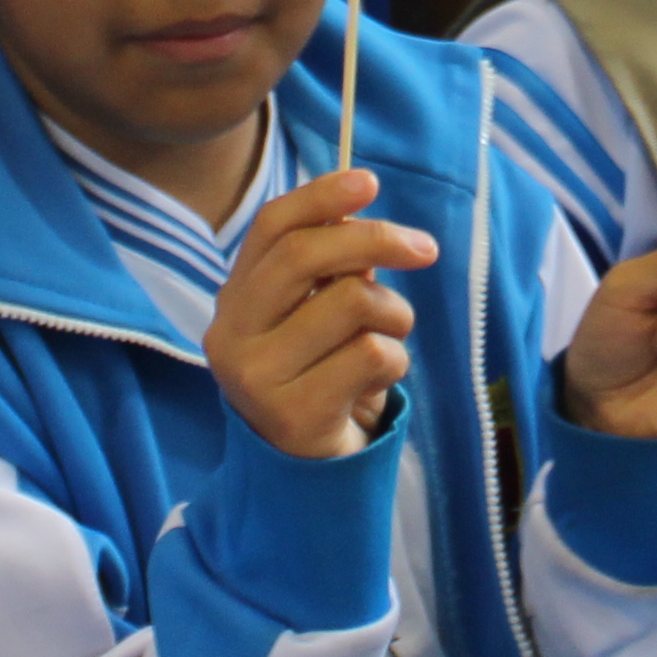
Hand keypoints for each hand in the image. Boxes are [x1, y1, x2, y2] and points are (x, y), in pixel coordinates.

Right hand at [218, 167, 441, 458]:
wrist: (305, 474)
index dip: (320, 197)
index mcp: (234, 301)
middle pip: (306, 255)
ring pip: (351, 302)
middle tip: (424, 248)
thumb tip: (363, 211)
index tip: (369, 181)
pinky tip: (378, 381)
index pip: (270, 229)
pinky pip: (371, 353)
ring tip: (391, 338)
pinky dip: (395, 359)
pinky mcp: (293, 413)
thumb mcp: (314, 317)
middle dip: (376, 240)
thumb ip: (330, 268)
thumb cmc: (318, 375)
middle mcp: (231, 335)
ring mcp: (256, 377)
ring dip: (394, 314)